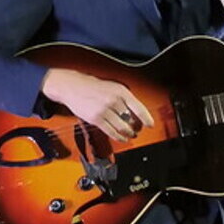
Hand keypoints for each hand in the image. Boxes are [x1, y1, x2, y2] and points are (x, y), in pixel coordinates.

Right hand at [41, 68, 155, 141]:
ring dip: (128, 133)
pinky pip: (111, 132)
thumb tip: (136, 112)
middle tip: (137, 130)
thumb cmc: (93, 86)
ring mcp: (104, 110)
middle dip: (136, 127)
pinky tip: (121, 137)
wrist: (73, 86)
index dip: (146, 118)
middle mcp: (114, 100)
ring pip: (122, 128)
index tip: (150, 124)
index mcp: (121, 91)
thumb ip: (125, 98)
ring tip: (130, 134)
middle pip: (131, 120)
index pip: (139, 108)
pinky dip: (118, 137)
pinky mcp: (96, 119)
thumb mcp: (113, 87)